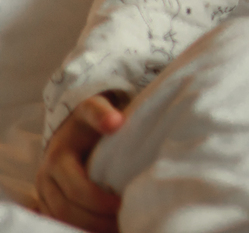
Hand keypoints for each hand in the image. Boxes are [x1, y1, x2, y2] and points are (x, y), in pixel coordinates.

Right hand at [35, 91, 126, 231]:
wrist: (72, 127)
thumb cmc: (89, 121)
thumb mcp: (94, 109)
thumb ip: (102, 114)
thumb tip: (116, 122)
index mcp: (58, 159)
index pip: (76, 189)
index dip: (98, 200)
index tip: (121, 203)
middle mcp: (46, 178)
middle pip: (67, 209)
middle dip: (96, 219)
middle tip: (122, 220)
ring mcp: (44, 192)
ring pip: (62, 219)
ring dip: (88, 227)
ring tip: (115, 227)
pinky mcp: (49, 201)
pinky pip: (60, 220)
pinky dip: (80, 226)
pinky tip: (102, 227)